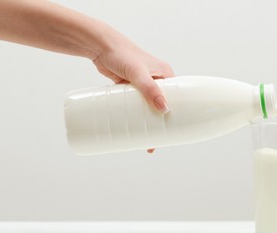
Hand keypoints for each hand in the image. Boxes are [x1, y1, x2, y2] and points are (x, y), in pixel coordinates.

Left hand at [92, 33, 173, 153]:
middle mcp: (156, 79)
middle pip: (161, 105)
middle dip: (160, 123)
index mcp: (165, 74)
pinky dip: (135, 115)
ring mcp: (141, 84)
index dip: (176, 113)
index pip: (176, 97)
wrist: (100, 47)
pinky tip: (133, 126)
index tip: (175, 130)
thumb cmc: (122, 54)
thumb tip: (164, 109)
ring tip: (144, 139)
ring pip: (147, 107)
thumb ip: (150, 90)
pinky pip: (134, 105)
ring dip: (147, 121)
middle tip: (157, 140)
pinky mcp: (128, 87)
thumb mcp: (138, 73)